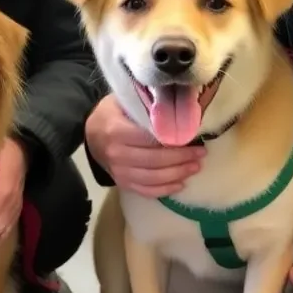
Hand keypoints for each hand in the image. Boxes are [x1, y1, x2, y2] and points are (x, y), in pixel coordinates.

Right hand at [86, 94, 204, 196]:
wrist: (91, 132)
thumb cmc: (112, 113)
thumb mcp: (124, 101)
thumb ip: (147, 105)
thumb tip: (178, 110)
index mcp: (117, 130)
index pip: (151, 140)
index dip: (174, 142)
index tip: (194, 140)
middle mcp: (117, 153)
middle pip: (155, 161)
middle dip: (181, 159)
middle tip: (200, 154)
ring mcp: (118, 171)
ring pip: (152, 178)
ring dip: (177, 175)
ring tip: (195, 167)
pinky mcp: (121, 182)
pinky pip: (145, 191)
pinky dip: (164, 190)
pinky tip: (180, 184)